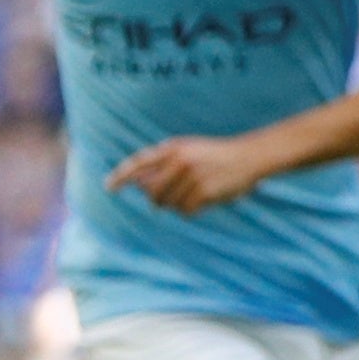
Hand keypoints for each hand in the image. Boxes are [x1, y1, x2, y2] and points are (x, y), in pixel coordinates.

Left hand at [107, 134, 275, 214]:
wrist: (250, 156)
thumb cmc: (216, 155)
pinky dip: (192, 210)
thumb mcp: (189, 150)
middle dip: (158, 200)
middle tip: (169, 199)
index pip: (139, 163)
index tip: (109, 188)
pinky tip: (204, 200)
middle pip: (152, 192)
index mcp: (172, 148)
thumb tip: (139, 185)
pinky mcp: (204, 191)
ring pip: (169, 204)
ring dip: (179, 205)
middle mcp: (179, 161)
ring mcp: (192, 176)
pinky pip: (186, 211)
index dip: (122, 176)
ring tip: (195, 194)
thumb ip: (164, 162)